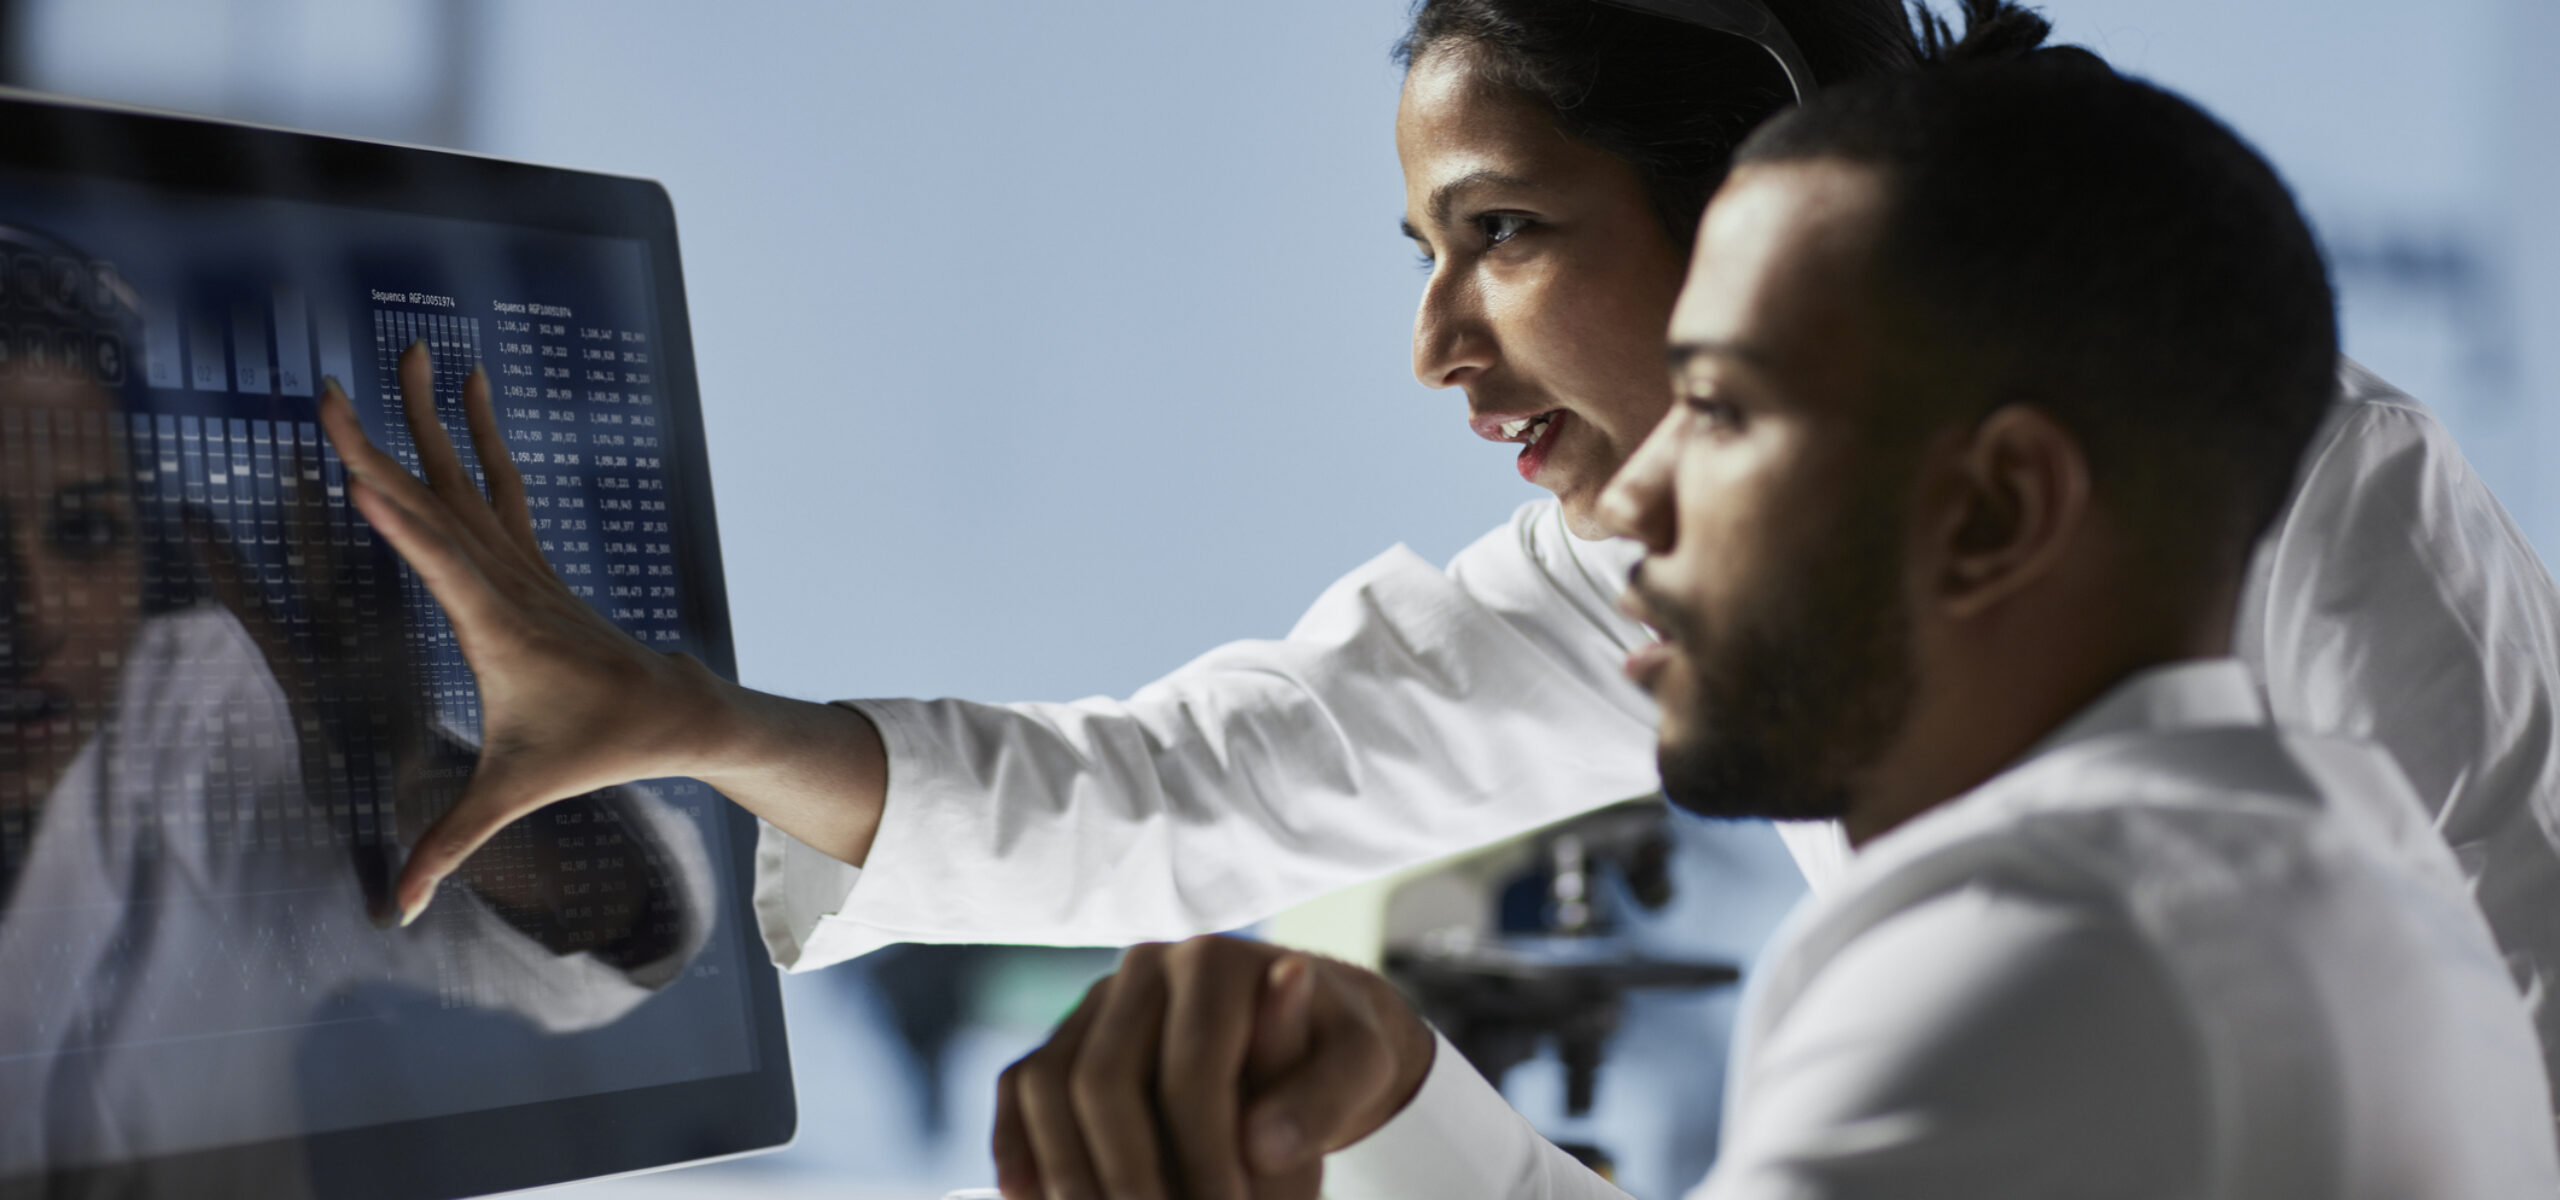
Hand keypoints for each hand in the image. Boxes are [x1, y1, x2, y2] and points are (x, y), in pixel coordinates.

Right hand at [318, 341, 733, 924]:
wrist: (674, 709)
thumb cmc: (594, 747)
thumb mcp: (515, 796)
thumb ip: (450, 847)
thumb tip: (397, 910)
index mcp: (497, 626)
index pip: (440, 563)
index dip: (399, 520)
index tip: (357, 472)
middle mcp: (507, 579)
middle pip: (436, 501)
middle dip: (384, 444)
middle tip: (334, 387)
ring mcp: (521, 561)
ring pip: (467, 478)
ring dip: (431, 417)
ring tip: (412, 353)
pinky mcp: (529, 558)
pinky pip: (499, 484)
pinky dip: (477, 437)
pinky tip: (469, 392)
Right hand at [992, 935, 1437, 1199]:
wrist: (1303, 1034)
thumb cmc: (1333, 1054)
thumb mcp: (1362, 1065)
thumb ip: (1327, 1093)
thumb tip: (1261, 1141)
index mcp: (1216, 962)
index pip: (1192, 1067)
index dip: (1203, 1154)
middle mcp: (1145, 965)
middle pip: (1103, 1077)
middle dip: (1127, 1171)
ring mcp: (1097, 999)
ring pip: (1048, 1082)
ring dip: (1065, 1170)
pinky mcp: (1067, 1034)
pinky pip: (1021, 1086)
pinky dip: (1015, 1145)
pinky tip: (1028, 1199)